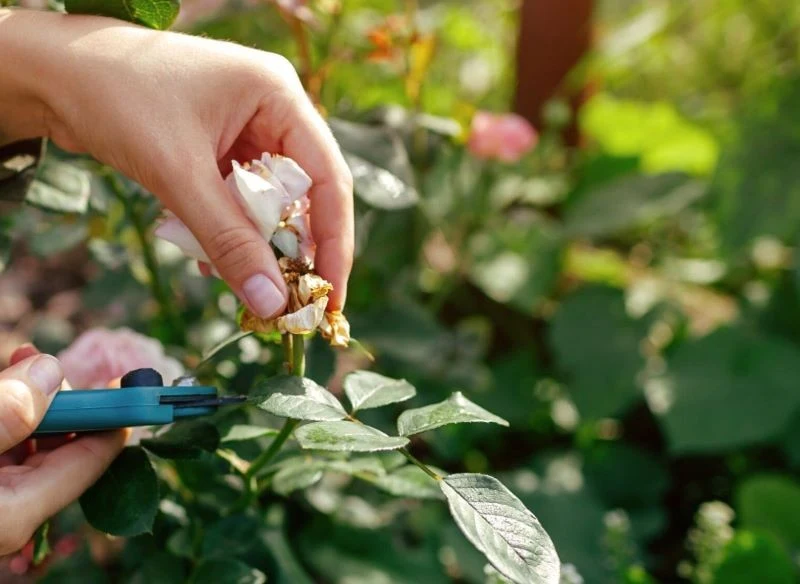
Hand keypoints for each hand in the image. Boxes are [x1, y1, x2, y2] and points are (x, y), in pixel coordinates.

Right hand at [0, 345, 125, 555]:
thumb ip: (3, 415)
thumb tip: (49, 374)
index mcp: (14, 513)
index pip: (89, 461)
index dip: (113, 418)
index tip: (128, 382)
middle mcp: (9, 517)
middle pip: (61, 452)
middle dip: (61, 402)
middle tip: (38, 359)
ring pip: (29, 450)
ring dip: (29, 406)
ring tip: (16, 363)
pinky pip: (4, 456)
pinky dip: (5, 424)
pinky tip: (0, 391)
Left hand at [1, 10, 353, 316]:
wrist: (50, 74)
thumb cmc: (116, 99)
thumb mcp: (179, 175)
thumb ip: (228, 241)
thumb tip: (272, 303)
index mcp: (278, 95)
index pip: (328, 178)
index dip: (334, 242)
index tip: (330, 295)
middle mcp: (272, 109)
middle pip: (303, 193)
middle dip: (292, 249)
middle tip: (289, 300)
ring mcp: (245, 128)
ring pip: (268, 202)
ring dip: (254, 244)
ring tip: (240, 283)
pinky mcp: (219, 148)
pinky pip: (239, 201)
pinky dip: (227, 232)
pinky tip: (206, 260)